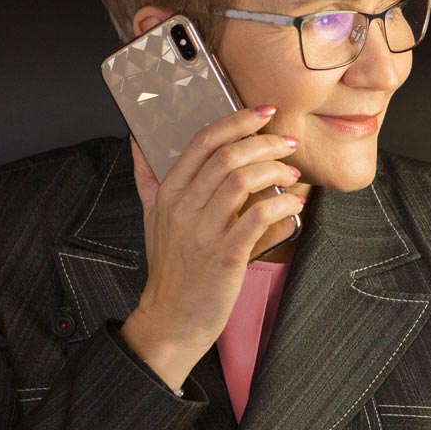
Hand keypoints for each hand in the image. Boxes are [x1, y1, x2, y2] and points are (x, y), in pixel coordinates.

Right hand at [118, 105, 304, 389]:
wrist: (171, 317)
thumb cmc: (169, 267)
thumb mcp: (151, 216)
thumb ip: (147, 175)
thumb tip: (137, 138)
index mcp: (168, 192)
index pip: (202, 141)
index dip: (236, 120)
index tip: (263, 112)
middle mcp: (184, 207)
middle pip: (227, 156)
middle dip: (264, 142)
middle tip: (287, 143)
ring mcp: (204, 231)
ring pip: (243, 181)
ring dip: (275, 169)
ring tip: (291, 171)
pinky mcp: (226, 255)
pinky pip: (259, 216)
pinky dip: (282, 203)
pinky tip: (293, 202)